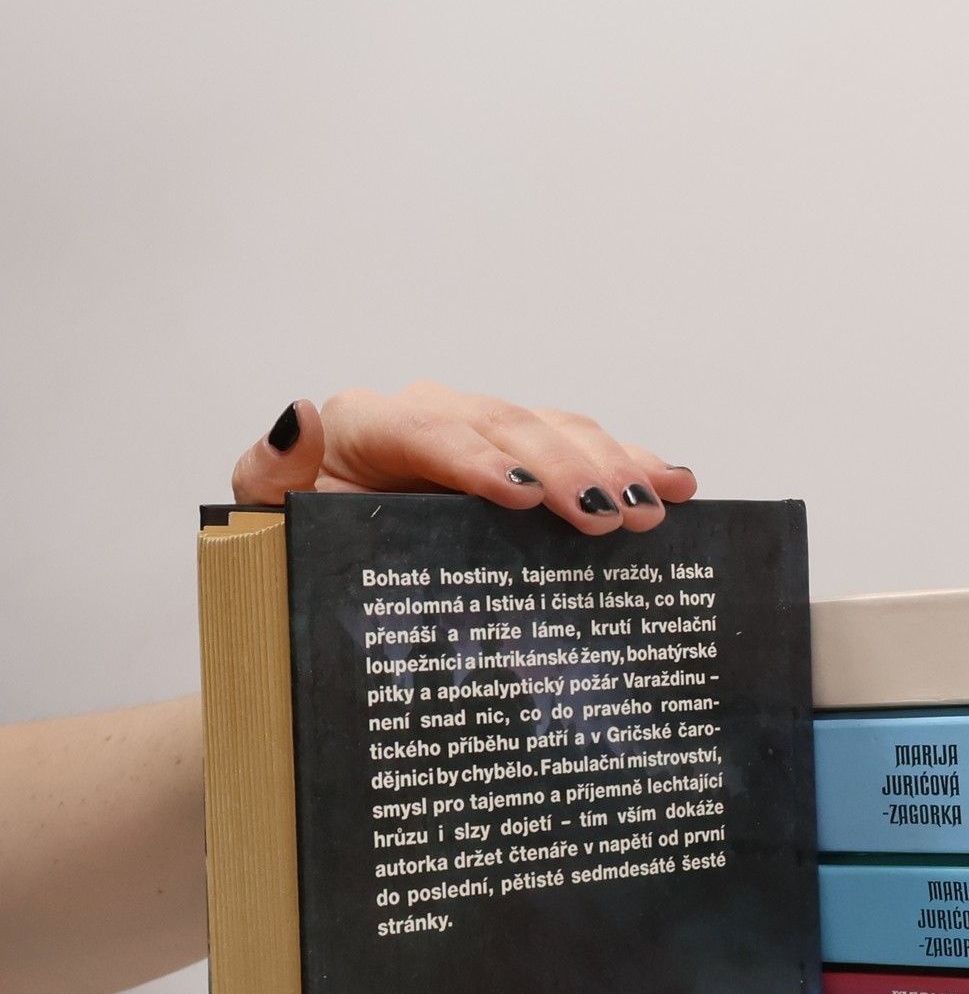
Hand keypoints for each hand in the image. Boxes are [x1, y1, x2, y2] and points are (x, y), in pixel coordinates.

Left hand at [230, 381, 697, 534]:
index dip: (479, 458)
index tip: (524, 496)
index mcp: (368, 426)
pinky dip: (632, 463)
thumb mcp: (266, 523)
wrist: (323, 581)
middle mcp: (433, 417)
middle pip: (509, 425)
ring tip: (653, 506)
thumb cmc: (295, 556)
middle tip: (610, 515)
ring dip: (612, 464)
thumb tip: (299, 412)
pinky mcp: (526, 459)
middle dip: (566, 466)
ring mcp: (486, 437)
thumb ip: (274, 474)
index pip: (429, 430)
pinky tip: (677, 485)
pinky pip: (582, 449)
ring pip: (557, 429)